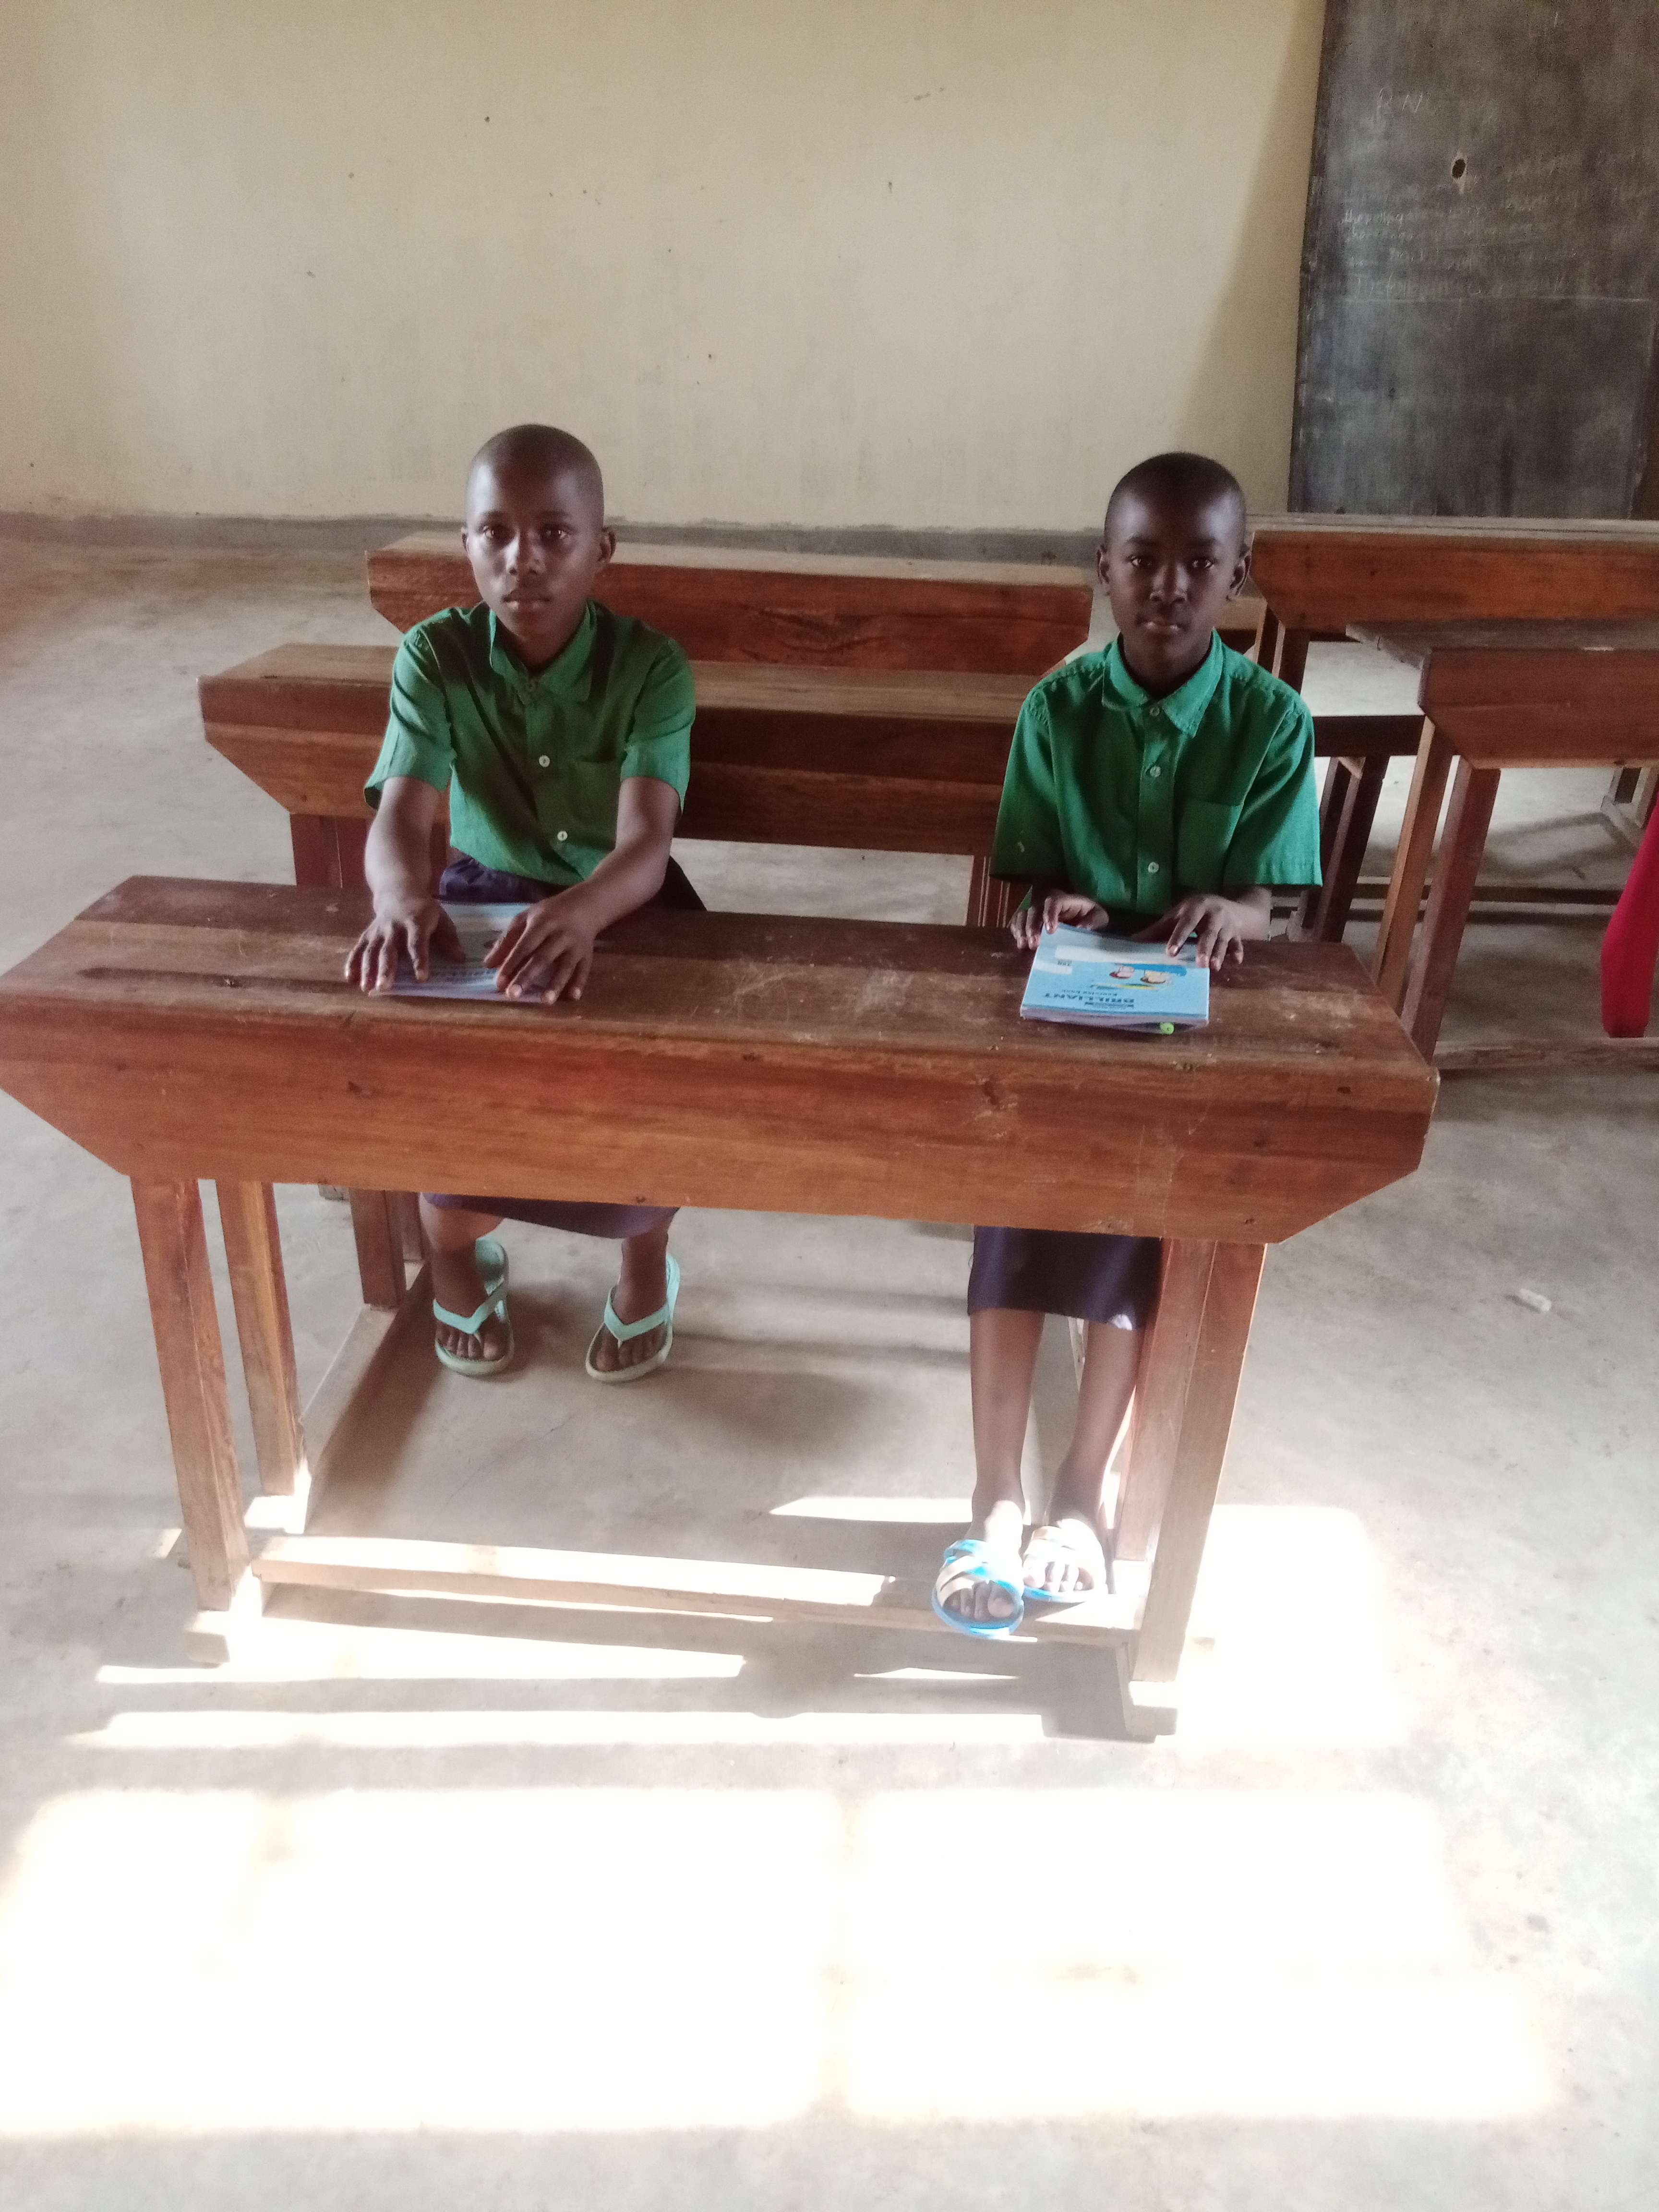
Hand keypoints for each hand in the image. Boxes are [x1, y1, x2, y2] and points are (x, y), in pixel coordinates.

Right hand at [345, 895, 462, 992]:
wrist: (398, 890)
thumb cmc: (423, 910)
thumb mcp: (441, 919)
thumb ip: (449, 939)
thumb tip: (460, 959)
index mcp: (415, 922)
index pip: (417, 943)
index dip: (419, 960)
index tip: (421, 978)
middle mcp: (394, 927)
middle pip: (389, 949)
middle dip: (386, 969)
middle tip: (384, 987)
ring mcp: (378, 930)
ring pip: (371, 950)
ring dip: (367, 969)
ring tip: (366, 988)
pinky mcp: (368, 933)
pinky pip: (358, 948)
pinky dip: (352, 963)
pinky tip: (350, 979)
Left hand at [485, 890, 597, 1001]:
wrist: (586, 904)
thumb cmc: (549, 914)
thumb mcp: (526, 918)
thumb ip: (507, 940)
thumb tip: (488, 964)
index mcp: (542, 923)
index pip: (524, 946)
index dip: (511, 963)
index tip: (499, 983)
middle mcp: (560, 934)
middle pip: (542, 957)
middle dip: (527, 976)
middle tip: (513, 995)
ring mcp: (576, 945)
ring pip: (565, 966)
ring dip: (555, 984)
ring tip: (544, 1001)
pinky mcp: (588, 954)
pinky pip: (584, 970)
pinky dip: (579, 983)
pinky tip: (573, 997)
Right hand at [1011, 890, 1110, 950]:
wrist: (1088, 923)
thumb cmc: (1093, 919)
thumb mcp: (1100, 918)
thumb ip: (1093, 921)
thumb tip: (1080, 928)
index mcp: (1066, 900)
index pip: (1053, 901)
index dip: (1049, 914)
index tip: (1051, 931)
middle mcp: (1049, 904)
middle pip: (1035, 909)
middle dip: (1032, 926)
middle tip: (1034, 944)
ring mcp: (1039, 912)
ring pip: (1024, 915)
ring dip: (1022, 930)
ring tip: (1024, 945)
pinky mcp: (1032, 921)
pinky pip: (1019, 922)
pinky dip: (1017, 931)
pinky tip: (1020, 943)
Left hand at [1137, 893, 1251, 969]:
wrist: (1228, 905)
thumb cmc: (1195, 913)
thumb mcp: (1178, 916)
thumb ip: (1159, 929)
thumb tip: (1132, 941)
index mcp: (1196, 907)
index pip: (1187, 923)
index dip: (1178, 936)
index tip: (1171, 952)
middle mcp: (1214, 914)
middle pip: (1209, 932)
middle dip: (1204, 948)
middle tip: (1200, 964)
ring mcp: (1227, 924)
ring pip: (1224, 939)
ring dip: (1220, 953)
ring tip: (1214, 967)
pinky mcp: (1238, 933)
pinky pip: (1238, 943)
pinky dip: (1237, 952)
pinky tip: (1236, 962)